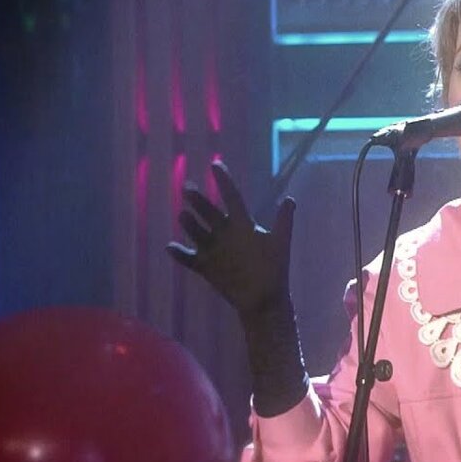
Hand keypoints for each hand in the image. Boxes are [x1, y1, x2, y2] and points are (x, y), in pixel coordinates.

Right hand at [166, 161, 295, 318]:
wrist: (265, 297)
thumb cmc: (275, 268)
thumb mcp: (280, 243)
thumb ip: (283, 221)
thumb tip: (290, 199)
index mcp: (243, 224)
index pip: (232, 197)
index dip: (224, 182)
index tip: (215, 164)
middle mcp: (226, 233)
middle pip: (209, 212)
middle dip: (198, 200)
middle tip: (188, 187)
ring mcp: (214, 249)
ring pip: (197, 232)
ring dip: (190, 224)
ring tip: (184, 215)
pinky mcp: (206, 266)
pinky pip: (188, 258)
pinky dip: (179, 254)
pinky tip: (170, 247)